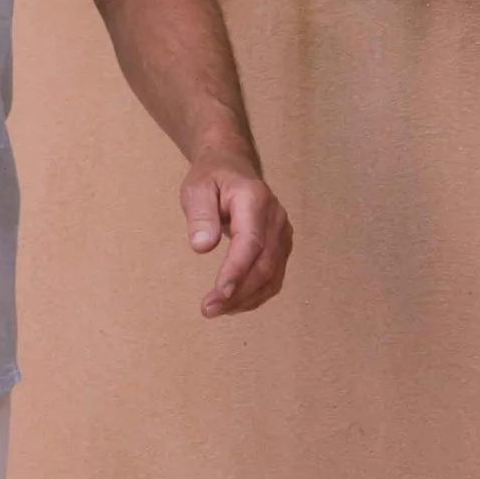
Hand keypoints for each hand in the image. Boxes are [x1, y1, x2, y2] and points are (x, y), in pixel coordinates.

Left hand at [182, 158, 291, 316]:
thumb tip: (202, 246)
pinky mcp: (281, 246)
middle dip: (238, 292)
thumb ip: (200, 215)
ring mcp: (283, 233)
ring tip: (216, 310)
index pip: (251, 242)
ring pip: (272, 275)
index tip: (219, 293)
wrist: (232, 168)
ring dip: (246, 298)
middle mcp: (276, 218)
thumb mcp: (196, 189)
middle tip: (208, 309)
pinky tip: (234, 303)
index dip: (237, 270)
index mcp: (255, 200)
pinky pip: (273, 277)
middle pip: (264, 264)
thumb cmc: (212, 179)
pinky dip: (255, 295)